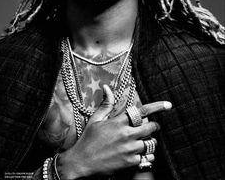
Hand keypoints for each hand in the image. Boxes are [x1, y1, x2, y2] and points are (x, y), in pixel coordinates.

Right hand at [57, 85, 171, 179]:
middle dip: (154, 126)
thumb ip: (106, 104)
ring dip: (150, 141)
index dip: (157, 107)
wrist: (81, 163)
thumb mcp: (95, 119)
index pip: (142, 111)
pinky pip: (147, 158)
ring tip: (143, 142)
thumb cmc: (88, 139)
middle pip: (151, 128)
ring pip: (151, 143)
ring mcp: (129, 149)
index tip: (168, 105)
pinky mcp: (130, 162)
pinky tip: (139, 154)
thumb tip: (107, 87)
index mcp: (118, 122)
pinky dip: (146, 155)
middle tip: (152, 127)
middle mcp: (127, 134)